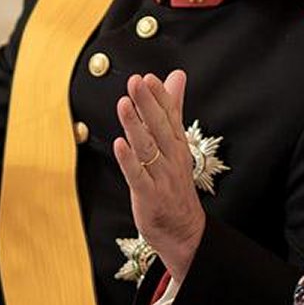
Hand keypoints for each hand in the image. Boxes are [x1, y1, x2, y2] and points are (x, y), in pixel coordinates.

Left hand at [113, 69, 203, 282]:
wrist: (183, 229)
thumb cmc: (174, 182)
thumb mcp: (176, 142)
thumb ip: (174, 107)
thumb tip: (177, 75)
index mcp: (177, 143)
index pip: (170, 115)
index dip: (159, 96)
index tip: (148, 77)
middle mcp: (171, 157)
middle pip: (159, 127)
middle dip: (148, 104)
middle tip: (136, 82)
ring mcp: (161, 177)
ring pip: (147, 148)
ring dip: (135, 126)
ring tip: (124, 105)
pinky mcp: (149, 195)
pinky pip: (138, 176)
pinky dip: (129, 161)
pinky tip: (120, 144)